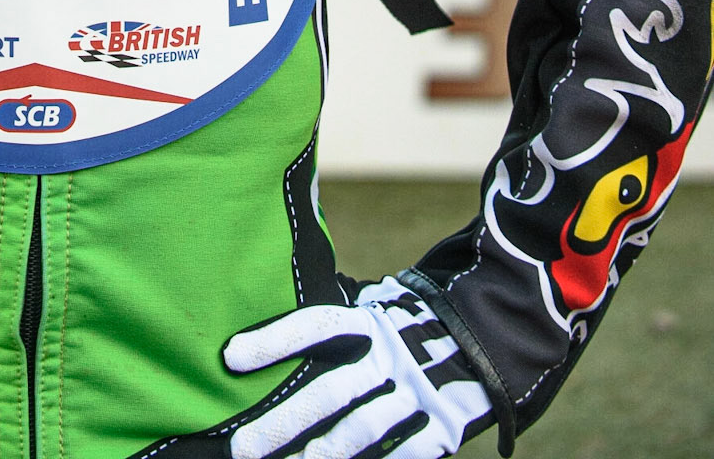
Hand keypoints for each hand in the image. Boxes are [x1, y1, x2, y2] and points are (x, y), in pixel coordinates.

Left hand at [224, 277, 494, 458]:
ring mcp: (417, 395)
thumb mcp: (383, 303)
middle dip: (282, 422)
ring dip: (319, 453)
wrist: (498, 332)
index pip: (315, 326)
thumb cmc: (420, 318)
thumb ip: (343, 310)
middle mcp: (391, 357)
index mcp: (373, 320)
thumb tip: (292, 285)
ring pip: (360, 431)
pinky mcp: (442, 428)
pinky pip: (404, 453)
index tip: (230, 357)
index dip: (274, 340)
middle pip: (329, 392)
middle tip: (240, 446)